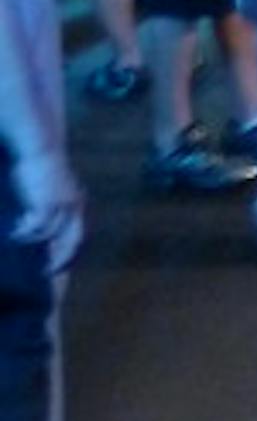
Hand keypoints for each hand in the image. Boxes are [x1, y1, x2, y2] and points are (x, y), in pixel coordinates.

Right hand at [9, 152, 84, 268]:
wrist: (40, 146)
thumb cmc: (40, 166)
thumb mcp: (48, 187)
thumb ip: (48, 204)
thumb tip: (37, 223)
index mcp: (77, 203)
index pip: (77, 234)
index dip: (69, 252)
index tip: (58, 268)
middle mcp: (74, 206)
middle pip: (72, 240)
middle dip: (60, 259)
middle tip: (47, 274)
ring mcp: (62, 205)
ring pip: (50, 235)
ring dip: (33, 242)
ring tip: (18, 243)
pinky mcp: (46, 202)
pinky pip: (36, 226)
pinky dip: (25, 232)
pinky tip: (15, 233)